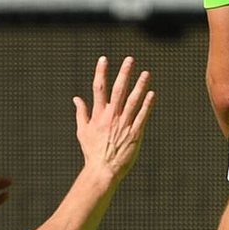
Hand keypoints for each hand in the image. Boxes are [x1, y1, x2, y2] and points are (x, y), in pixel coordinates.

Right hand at [73, 56, 153, 182]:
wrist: (103, 170)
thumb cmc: (92, 151)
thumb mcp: (82, 131)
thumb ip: (81, 113)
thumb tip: (76, 98)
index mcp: (98, 115)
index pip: (99, 88)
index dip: (101, 72)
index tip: (103, 59)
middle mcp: (111, 117)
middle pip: (118, 90)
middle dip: (124, 73)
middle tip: (130, 59)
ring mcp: (124, 124)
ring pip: (133, 101)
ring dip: (140, 86)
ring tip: (146, 73)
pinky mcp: (135, 133)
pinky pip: (142, 116)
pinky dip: (147, 104)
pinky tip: (152, 93)